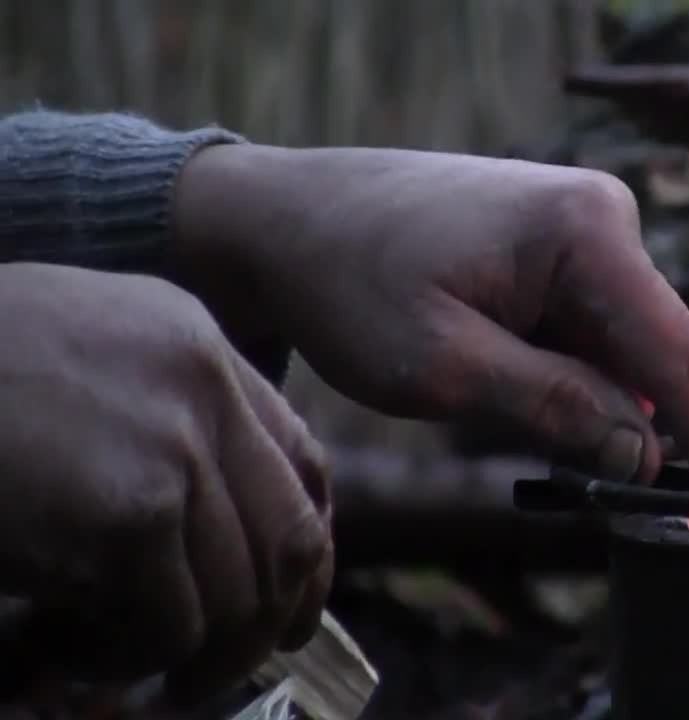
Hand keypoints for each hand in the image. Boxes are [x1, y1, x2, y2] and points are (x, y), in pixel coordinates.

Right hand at [0, 264, 331, 698]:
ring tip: (128, 664)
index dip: (304, 544)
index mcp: (191, 340)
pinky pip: (169, 626)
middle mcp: (202, 385)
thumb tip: (213, 509)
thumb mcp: (76, 352)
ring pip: (240, 595)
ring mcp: (172, 446)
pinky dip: (127, 660)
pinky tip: (64, 648)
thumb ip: (157, 407)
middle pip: (294, 534)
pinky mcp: (128, 513)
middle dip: (274, 619)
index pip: (302, 458)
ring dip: (195, 654)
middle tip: (228, 661)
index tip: (286, 597)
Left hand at [173, 147, 688, 501]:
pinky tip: (505, 385)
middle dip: (650, 432)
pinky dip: (570, 380)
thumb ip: (556, 409)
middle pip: (660, 354)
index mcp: (584, 232)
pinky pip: (591, 333)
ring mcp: (585, 228)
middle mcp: (603, 217)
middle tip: (614, 496)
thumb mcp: (442, 366)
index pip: (680, 357)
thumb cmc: (347, 280)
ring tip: (495, 410)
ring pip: (624, 350)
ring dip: (594, 404)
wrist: (284, 218)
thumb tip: (648, 454)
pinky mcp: (561, 249)